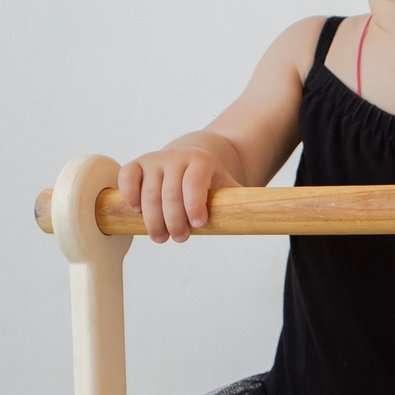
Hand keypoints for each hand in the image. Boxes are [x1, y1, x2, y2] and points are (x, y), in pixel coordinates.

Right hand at [118, 147, 236, 242]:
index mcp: (201, 162)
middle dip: (173, 221)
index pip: (194, 182)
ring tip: (161, 237)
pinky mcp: (137, 165)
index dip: (194, 204)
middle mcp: (176, 158)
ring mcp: (155, 160)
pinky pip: (127, 177)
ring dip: (153, 220)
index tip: (199, 224)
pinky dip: (129, 196)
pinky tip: (138, 212)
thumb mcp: (229, 188)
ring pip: (148, 192)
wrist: (193, 155)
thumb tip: (266, 218)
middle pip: (169, 193)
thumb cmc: (212, 181)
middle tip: (179, 239)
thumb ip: (242, 202)